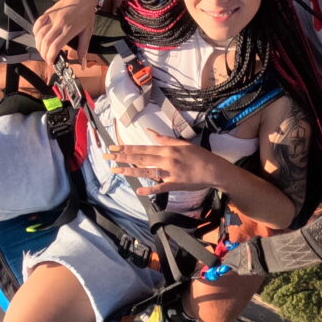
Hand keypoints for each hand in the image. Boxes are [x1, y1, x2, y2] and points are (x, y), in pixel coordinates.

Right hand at [31, 0, 97, 65]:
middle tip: (47, 58)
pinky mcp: (48, 12)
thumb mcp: (88, 31)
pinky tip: (39, 38)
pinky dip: (35, 33)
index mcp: (69, 29)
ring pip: (39, 34)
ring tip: (43, 50)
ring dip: (38, 45)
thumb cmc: (86, 14)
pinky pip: (37, 23)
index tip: (51, 62)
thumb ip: (83, 47)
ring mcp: (52, 17)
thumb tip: (81, 61)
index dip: (50, 56)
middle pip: (45, 42)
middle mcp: (59, 23)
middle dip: (43, 53)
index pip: (55, 46)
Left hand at [103, 137, 229, 196]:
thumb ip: (164, 138)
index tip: (114, 147)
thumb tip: (149, 131)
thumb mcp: (182, 143)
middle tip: (108, 156)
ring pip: (146, 172)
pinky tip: (138, 190)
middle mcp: (166, 160)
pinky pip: (160, 187)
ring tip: (115, 170)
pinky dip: (149, 189)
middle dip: (122, 157)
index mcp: (167, 149)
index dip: (127, 148)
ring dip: (130, 171)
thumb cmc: (198, 155)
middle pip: (140, 158)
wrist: (213, 169)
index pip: (143, 148)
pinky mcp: (174, 185)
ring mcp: (169, 173)